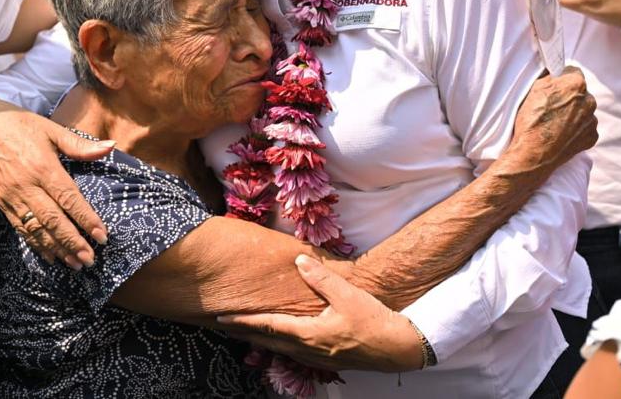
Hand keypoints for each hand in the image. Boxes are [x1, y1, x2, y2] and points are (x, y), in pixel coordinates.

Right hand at [0, 102, 113, 267]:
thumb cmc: (20, 125)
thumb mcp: (51, 129)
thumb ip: (80, 144)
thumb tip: (111, 146)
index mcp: (42, 166)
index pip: (68, 198)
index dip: (86, 218)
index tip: (102, 236)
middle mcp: (26, 185)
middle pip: (52, 220)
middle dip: (72, 242)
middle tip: (90, 259)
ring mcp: (12, 197)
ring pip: (36, 229)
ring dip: (56, 249)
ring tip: (75, 264)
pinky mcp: (1, 203)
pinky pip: (20, 228)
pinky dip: (36, 244)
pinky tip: (50, 256)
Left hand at [218, 255, 423, 372]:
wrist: (398, 348)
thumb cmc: (374, 322)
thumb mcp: (347, 295)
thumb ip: (321, 278)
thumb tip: (299, 262)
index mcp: (309, 335)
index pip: (268, 327)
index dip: (243, 321)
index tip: (222, 317)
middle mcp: (308, 350)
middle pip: (268, 342)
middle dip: (244, 332)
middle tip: (223, 324)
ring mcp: (317, 357)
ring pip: (280, 349)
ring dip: (260, 339)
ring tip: (244, 330)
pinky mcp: (326, 358)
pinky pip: (294, 352)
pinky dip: (279, 344)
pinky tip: (280, 338)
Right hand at [508, 67, 597, 174]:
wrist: (534, 154)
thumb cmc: (532, 121)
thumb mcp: (535, 89)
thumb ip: (552, 77)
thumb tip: (557, 73)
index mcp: (576, 84)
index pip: (573, 72)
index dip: (561, 79)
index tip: (554, 87)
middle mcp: (589, 101)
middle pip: (580, 92)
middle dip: (569, 96)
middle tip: (552, 107)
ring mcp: (592, 120)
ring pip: (583, 110)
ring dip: (573, 113)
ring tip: (555, 123)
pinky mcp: (591, 136)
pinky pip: (585, 127)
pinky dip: (576, 129)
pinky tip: (561, 133)